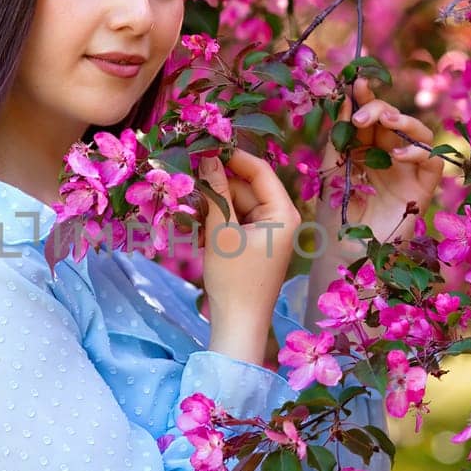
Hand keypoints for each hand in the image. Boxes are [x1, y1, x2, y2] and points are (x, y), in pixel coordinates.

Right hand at [196, 148, 301, 363]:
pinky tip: (198, 231)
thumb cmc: (234, 280)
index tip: (204, 147)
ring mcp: (269, 232)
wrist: (238, 324)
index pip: (260, 170)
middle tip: (187, 178)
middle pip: (246, 187)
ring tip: (190, 211)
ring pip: (237, 204)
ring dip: (213, 205)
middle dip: (218, 184)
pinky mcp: (255, 245)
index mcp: (283, 213)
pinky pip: (235, 221)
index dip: (232, 156)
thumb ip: (215, 192)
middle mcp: (282, 219)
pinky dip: (217, 221)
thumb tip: (208, 157)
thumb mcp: (221, 232)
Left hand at [315, 76, 443, 246]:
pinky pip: (433, 161)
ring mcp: (407, 171)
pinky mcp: (423, 189)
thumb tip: (344, 99)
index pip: (369, 117)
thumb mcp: (331, 170)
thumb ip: (339, 137)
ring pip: (419, 133)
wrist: (344, 252)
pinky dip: (419, 151)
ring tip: (385, 121)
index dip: (366, 98)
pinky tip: (398, 155)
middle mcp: (388, 156)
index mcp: (365, 149)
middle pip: (394, 120)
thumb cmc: (333, 214)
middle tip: (361, 113)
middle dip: (379, 109)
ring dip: (403, 121)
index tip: (357, 83)